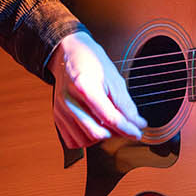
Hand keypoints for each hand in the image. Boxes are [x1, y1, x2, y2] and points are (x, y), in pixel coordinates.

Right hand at [46, 30, 146, 148]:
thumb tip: (137, 124)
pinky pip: (73, 141)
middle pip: (97, 132)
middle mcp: (69, 100)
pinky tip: (93, 126)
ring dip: (100, 137)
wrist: (69, 54)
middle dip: (115, 134)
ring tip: (107, 124)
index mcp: (84, 86)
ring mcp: (61, 110)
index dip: (127, 129)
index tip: (137, 133)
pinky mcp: (57, 116)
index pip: (110, 118)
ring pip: (85, 140)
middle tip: (124, 127)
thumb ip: (125, 104)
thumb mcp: (114, 79)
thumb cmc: (91, 63)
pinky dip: (86, 139)